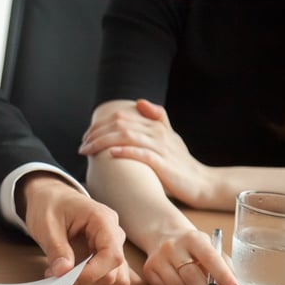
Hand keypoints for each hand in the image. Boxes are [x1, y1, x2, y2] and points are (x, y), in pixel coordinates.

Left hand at [18, 173, 141, 284]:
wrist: (51, 197)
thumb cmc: (50, 204)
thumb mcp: (46, 224)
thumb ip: (56, 248)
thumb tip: (62, 273)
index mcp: (103, 220)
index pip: (112, 256)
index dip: (92, 274)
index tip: (66, 280)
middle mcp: (115, 235)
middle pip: (115, 273)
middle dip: (85, 282)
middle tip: (56, 277)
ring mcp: (114, 247)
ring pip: (118, 281)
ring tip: (64, 278)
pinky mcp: (108, 258)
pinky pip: (115, 279)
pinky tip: (77, 280)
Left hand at [80, 99, 213, 207]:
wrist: (202, 183)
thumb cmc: (180, 162)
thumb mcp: (169, 136)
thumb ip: (156, 118)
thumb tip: (140, 101)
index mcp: (156, 125)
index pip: (121, 117)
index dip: (100, 125)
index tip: (86, 136)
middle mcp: (158, 133)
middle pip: (120, 124)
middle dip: (96, 133)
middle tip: (82, 144)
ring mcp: (162, 148)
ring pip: (127, 136)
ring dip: (103, 142)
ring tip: (87, 150)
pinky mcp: (164, 164)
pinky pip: (142, 154)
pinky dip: (125, 151)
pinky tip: (111, 153)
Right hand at [142, 229, 241, 284]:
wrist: (165, 236)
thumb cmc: (194, 247)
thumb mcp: (212, 249)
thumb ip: (224, 268)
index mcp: (193, 238)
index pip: (210, 258)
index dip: (224, 277)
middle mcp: (173, 247)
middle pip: (190, 275)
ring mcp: (158, 258)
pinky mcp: (149, 270)